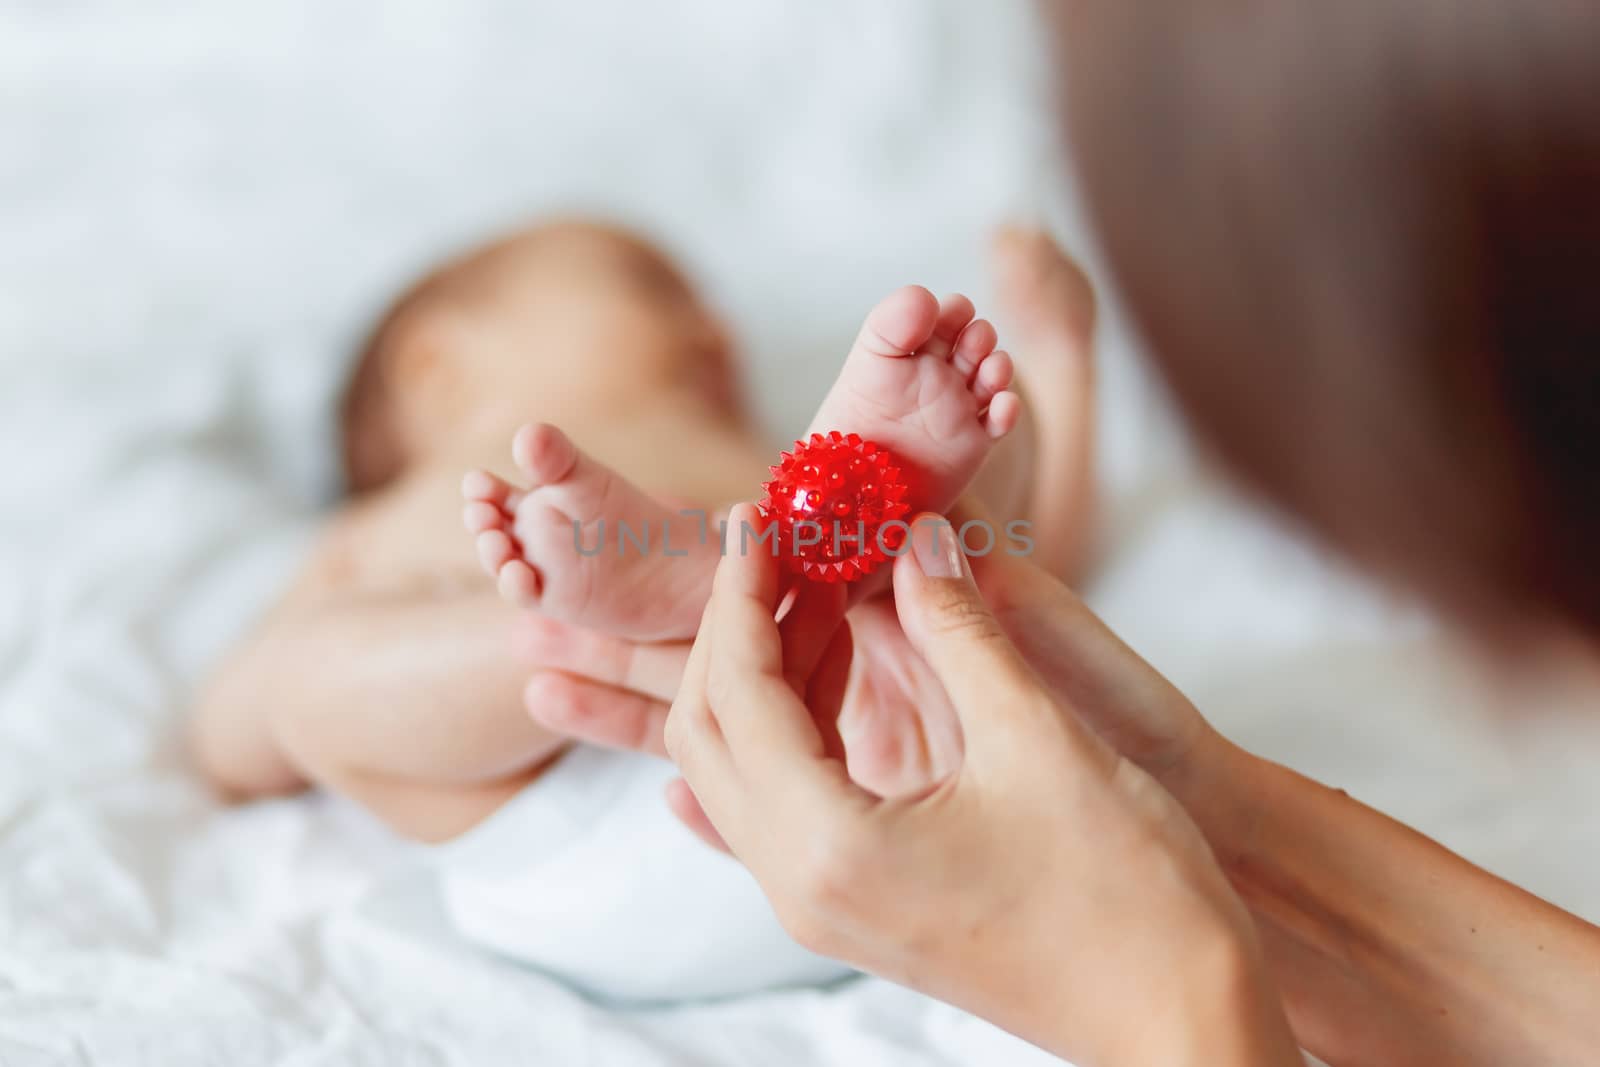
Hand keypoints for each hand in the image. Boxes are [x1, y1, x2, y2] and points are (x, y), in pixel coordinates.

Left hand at [663, 505, 1298, 1063]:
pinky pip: (781, 806)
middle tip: (786, 543)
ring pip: (743, 768)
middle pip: (712, 732)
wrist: (1178, 1022)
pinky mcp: (860, 909)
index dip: (742, 591)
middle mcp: (803, 887)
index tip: (760, 515)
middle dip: (738, 627)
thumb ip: (960, 628)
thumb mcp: (1038, 739)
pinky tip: (815, 675)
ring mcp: (826, 908)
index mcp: (830, 845)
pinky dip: (793, 728)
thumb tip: (914, 537)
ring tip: (825, 589)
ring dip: (768, 673)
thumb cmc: (1127, 896)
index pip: (736, 691)